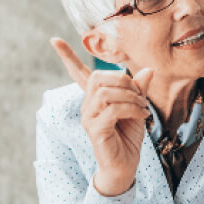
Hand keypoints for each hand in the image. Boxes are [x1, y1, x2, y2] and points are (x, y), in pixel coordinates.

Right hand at [50, 37, 153, 195]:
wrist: (126, 164)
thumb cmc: (128, 136)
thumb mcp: (137, 108)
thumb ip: (139, 89)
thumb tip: (148, 70)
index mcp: (95, 98)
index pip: (79, 74)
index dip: (67, 57)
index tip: (54, 40)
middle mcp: (87, 106)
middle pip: (98, 77)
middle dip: (123, 80)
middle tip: (140, 96)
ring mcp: (88, 118)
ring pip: (105, 93)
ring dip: (130, 96)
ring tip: (143, 107)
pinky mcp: (95, 130)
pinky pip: (113, 109)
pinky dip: (132, 109)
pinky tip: (142, 116)